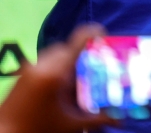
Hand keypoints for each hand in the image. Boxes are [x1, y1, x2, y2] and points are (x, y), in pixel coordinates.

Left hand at [0, 24, 116, 132]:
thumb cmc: (38, 128)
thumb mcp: (72, 124)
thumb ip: (98, 118)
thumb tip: (121, 118)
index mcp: (56, 72)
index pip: (79, 40)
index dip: (96, 34)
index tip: (106, 39)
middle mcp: (43, 64)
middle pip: (69, 48)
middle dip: (83, 56)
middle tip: (96, 68)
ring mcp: (30, 68)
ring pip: (55, 54)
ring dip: (68, 62)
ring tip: (78, 80)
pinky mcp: (22, 74)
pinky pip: (45, 61)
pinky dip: (56, 67)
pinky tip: (61, 88)